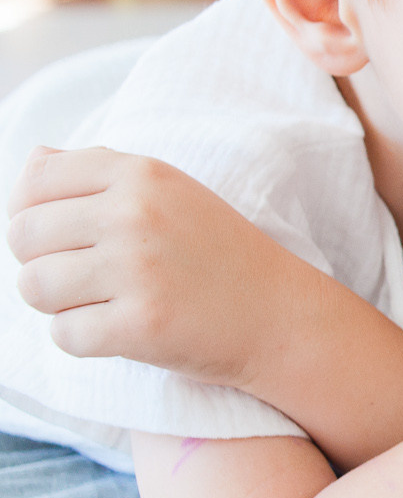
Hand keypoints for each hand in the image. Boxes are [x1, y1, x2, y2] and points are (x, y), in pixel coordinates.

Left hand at [7, 146, 318, 389]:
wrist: (282, 316)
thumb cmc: (218, 254)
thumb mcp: (170, 192)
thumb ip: (99, 171)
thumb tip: (32, 159)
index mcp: (141, 174)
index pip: (34, 180)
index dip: (33, 214)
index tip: (66, 237)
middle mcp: (136, 214)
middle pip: (22, 236)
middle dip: (43, 261)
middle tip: (88, 277)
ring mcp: (139, 269)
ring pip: (33, 286)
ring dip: (58, 303)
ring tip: (103, 302)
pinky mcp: (141, 324)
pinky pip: (63, 334)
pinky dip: (85, 338)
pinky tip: (124, 329)